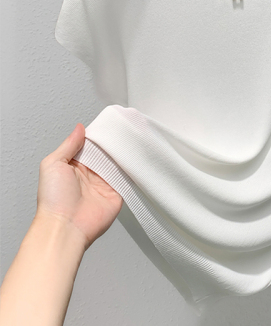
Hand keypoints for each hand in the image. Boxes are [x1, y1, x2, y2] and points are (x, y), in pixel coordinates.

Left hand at [36, 123, 122, 250]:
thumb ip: (69, 145)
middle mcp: (90, 174)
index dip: (98, 135)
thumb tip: (80, 128)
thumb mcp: (53, 164)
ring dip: (123, 154)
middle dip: (113, 143)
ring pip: (117, 163)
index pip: (90, 145)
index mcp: (74, 166)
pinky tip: (135, 158)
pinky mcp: (117, 193)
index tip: (108, 124)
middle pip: (105, 153)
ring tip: (132, 140)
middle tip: (123, 129)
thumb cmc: (54, 199)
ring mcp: (104, 183)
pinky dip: (131, 169)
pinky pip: (127, 178)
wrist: (66, 227)